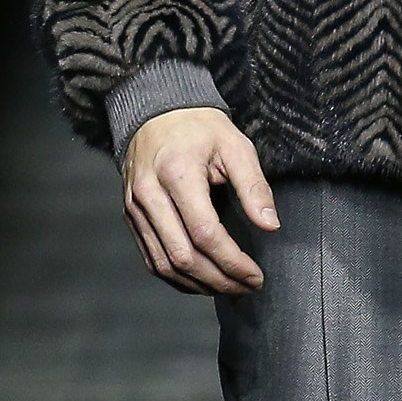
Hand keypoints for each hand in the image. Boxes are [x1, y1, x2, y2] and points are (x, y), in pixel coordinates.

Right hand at [121, 106, 278, 292]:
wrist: (156, 112)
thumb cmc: (199, 128)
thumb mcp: (235, 146)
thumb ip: (254, 187)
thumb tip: (270, 226)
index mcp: (176, 174)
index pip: (205, 234)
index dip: (233, 262)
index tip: (256, 275)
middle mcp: (149, 195)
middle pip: (183, 257)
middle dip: (220, 280)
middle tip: (247, 287)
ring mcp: (135, 208)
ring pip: (164, 265)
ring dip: (199, 285)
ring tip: (229, 288)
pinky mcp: (131, 217)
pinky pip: (151, 259)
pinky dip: (178, 278)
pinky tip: (202, 281)